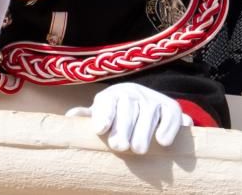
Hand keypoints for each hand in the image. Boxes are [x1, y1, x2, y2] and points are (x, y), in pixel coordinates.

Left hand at [66, 83, 192, 153]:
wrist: (144, 103)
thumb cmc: (116, 114)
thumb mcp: (100, 114)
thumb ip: (87, 116)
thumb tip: (70, 117)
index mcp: (111, 95)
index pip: (107, 101)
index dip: (104, 115)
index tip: (100, 130)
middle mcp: (132, 92)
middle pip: (128, 106)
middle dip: (123, 127)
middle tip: (120, 147)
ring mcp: (153, 98)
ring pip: (149, 111)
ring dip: (144, 131)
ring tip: (138, 150)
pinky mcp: (171, 107)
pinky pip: (172, 114)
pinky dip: (169, 127)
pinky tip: (162, 141)